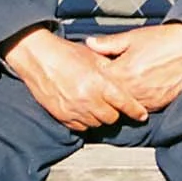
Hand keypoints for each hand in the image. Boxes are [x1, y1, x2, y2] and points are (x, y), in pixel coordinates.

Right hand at [2, 25, 150, 130]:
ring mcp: (74, 110)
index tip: (142, 115)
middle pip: (111, 118)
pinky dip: (85, 120)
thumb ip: (111, 70)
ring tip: (97, 105)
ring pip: (96, 124)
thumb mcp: (94, 57)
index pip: (124, 103)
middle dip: (115, 112)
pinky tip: (84, 109)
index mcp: (99, 83)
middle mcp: (88, 99)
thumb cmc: (66, 54)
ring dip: (99, 117)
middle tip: (113, 105)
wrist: (39, 57)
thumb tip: (125, 79)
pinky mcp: (62, 116)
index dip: (136, 111)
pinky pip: (80, 127)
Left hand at [82, 21, 181, 115]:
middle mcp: (133, 90)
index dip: (94, 74)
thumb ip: (109, 43)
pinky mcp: (158, 105)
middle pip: (108, 97)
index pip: (98, 80)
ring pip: (123, 106)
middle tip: (108, 78)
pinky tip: (137, 89)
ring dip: (120, 97)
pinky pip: (139, 108)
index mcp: (123, 72)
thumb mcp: (133, 37)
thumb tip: (90, 43)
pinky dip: (135, 101)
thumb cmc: (165, 40)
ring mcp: (146, 100)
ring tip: (124, 83)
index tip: (93, 68)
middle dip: (105, 88)